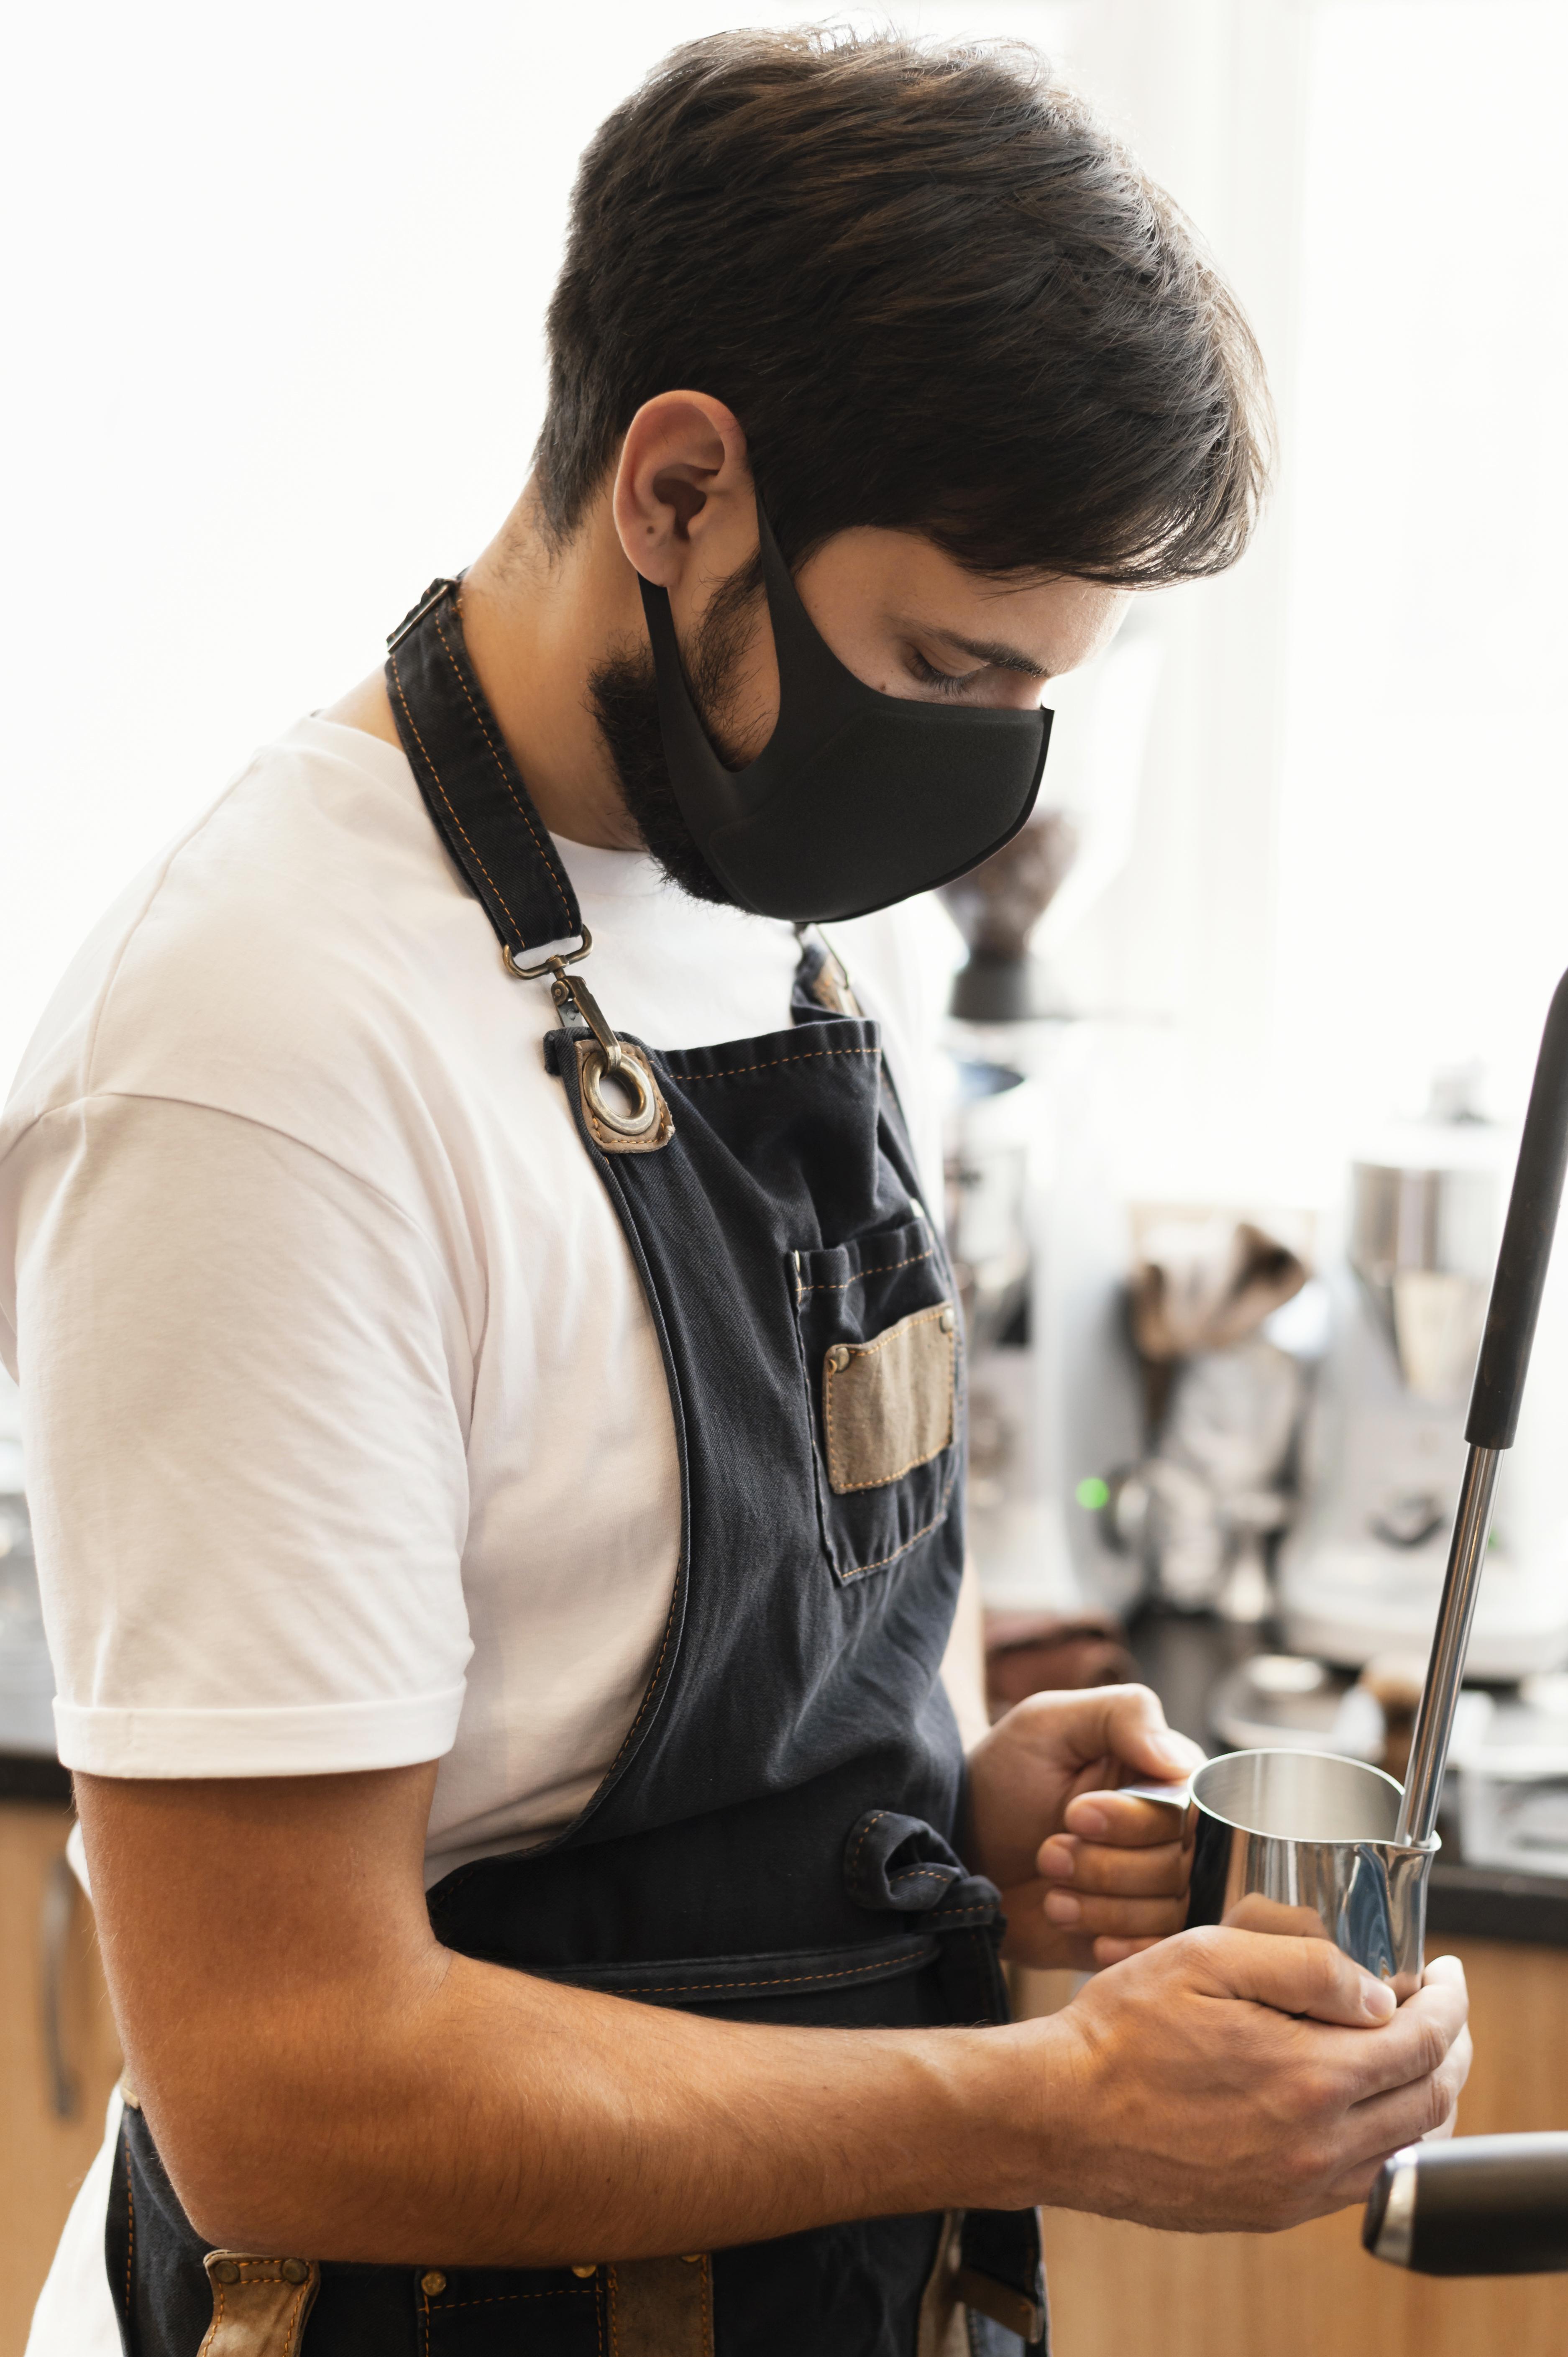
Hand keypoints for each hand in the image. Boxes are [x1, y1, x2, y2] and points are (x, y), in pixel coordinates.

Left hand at [964, 1684, 1203, 1967]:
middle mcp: (1168, 1834)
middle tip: (1048, 1853)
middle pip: (1178, 1864)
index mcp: (1161, 1778)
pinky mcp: (1135, 1934)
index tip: (1073, 1814)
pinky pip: (1158, 1951)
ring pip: (1169, 1911)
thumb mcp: (1049, 1723)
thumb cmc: (1005, 1775)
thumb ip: (1124, 1716)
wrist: (962, 1849)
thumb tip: (1181, 1759)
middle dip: (1105, 1865)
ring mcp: (1153, 1889)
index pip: (1188, 1807)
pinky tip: (1080, 1931)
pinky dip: (1120, 1946)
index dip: (1132, 1820)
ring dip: (1101, 1904)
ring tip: (1052, 1890)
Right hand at [1009, 1928, 1470, 2230]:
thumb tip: (1377, 1992)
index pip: (1423, 2043)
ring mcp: (1296, 2186)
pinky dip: (1382, 2136)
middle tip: (1438, 2007)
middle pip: (1429, 2100)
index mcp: (1307, 2077)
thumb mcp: (1205, 1957)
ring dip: (1422, 2093)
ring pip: (1404, 2147)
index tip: (1445, 1973)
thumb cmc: (1121, 2030)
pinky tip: (1355, 2099)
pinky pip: (1359, 2179)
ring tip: (1405, 2049)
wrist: (1060, 2114)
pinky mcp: (1272, 2208)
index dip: (1447, 2002)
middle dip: (1449, 2046)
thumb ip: (1302, 1966)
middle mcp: (1315, 2144)